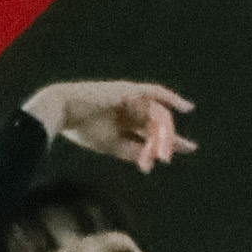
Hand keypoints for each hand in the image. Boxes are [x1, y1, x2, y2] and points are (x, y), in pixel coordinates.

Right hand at [21, 80, 197, 171]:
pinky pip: (156, 93)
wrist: (64, 110)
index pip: (149, 134)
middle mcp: (129, 110)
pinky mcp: (131, 90)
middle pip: (156, 125)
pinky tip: (187, 108)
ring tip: (168, 147)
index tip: (184, 151)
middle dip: (171, 138)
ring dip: (164, 132)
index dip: (166, 143)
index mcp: (121, 124)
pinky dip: (171, 99)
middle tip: (187, 149)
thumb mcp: (112, 146)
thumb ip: (133, 151)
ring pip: (156, 116)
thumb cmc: (81, 128)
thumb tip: (153, 161)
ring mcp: (131, 99)